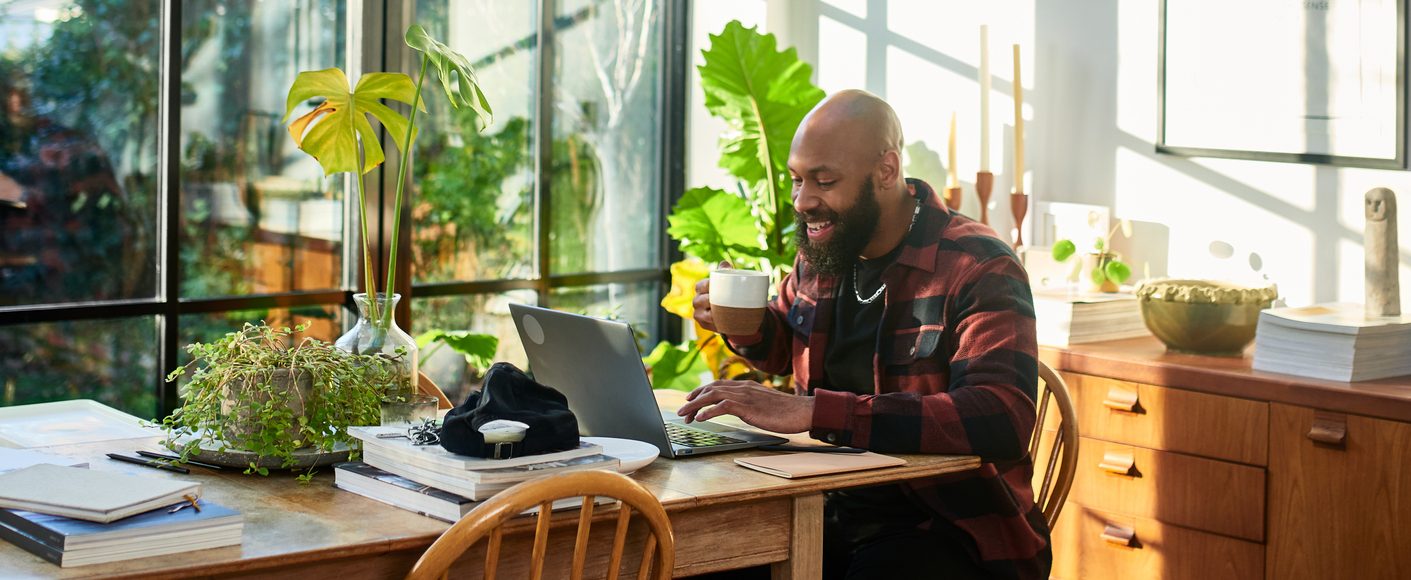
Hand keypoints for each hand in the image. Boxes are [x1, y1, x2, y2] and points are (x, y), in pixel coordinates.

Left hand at [677, 379, 812, 433]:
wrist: (802, 411)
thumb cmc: (786, 411)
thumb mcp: (763, 404)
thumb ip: (749, 403)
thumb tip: (737, 409)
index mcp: (746, 386)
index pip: (717, 384)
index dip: (701, 391)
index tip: (690, 399)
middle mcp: (743, 387)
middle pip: (711, 388)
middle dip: (693, 399)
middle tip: (682, 410)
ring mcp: (745, 396)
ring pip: (713, 396)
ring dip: (695, 405)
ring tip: (685, 414)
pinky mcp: (748, 407)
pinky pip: (723, 406)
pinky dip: (709, 411)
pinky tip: (701, 418)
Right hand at [692, 261, 731, 333]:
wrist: (729, 311)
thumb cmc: (726, 291)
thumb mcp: (727, 280)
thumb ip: (725, 270)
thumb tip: (724, 263)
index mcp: (700, 287)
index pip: (701, 286)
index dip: (709, 286)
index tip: (721, 287)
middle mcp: (696, 301)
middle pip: (702, 300)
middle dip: (713, 301)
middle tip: (728, 300)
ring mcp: (698, 314)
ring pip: (704, 314)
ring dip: (714, 314)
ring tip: (726, 312)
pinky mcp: (703, 324)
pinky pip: (708, 325)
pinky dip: (715, 324)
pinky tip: (723, 322)